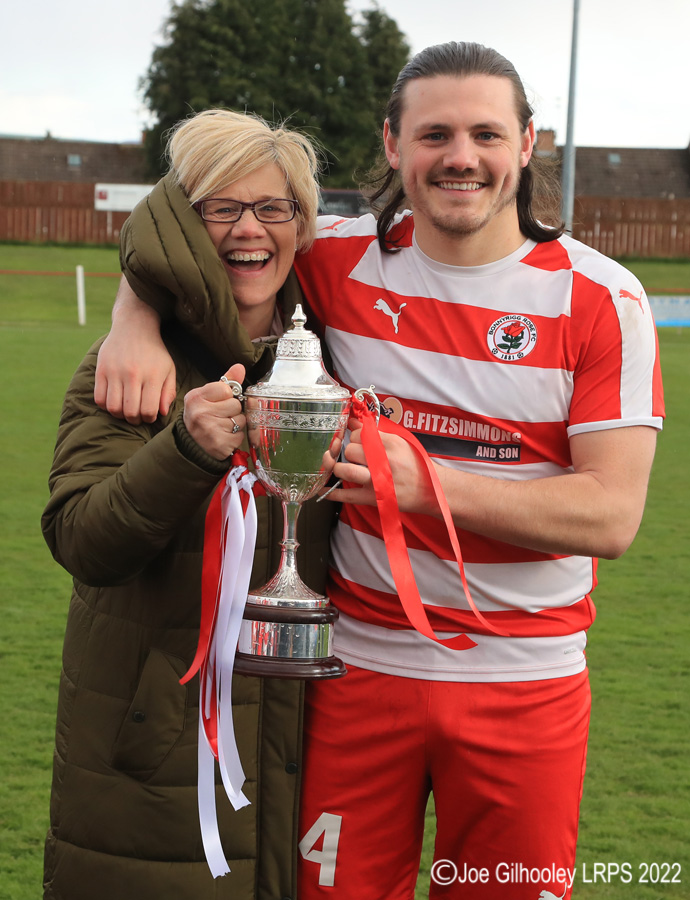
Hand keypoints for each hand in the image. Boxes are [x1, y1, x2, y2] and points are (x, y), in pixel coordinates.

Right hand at [94, 277, 176, 424]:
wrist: (134, 327)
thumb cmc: (155, 352)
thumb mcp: (169, 369)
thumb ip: (168, 392)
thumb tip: (162, 413)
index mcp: (152, 375)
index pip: (148, 410)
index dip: (149, 419)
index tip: (149, 416)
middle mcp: (133, 374)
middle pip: (130, 412)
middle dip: (134, 420)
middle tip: (137, 416)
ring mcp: (115, 372)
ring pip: (113, 408)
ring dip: (119, 415)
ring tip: (125, 410)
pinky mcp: (101, 369)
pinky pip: (99, 398)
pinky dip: (106, 406)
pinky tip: (114, 401)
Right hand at [183, 364, 246, 459]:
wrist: (191, 445)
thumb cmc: (202, 417)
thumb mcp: (208, 397)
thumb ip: (225, 382)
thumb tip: (240, 367)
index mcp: (196, 397)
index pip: (226, 389)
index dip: (227, 396)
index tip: (218, 403)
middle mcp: (200, 413)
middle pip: (235, 404)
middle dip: (232, 411)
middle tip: (219, 417)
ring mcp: (209, 429)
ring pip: (240, 420)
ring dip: (235, 425)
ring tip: (221, 427)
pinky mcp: (219, 444)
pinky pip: (240, 436)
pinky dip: (235, 438)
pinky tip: (223, 437)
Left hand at [321, 417, 435, 515]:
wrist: (431, 490)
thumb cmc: (415, 464)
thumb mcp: (399, 442)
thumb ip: (374, 433)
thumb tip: (351, 421)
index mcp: (390, 445)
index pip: (360, 434)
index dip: (355, 437)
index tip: (359, 441)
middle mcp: (383, 462)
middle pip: (351, 451)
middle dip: (348, 452)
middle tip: (355, 456)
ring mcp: (377, 481)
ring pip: (346, 470)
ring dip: (339, 468)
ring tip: (342, 466)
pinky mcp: (374, 499)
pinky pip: (347, 496)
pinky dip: (332, 493)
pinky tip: (322, 489)